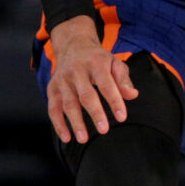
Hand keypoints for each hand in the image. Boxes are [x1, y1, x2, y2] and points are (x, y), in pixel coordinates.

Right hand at [46, 16, 137, 143]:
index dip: (115, 101)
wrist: (74, 46)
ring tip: (84, 139)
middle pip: (86, 95)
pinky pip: (53, 108)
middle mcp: (77, 71)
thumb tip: (133, 95)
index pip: (107, 85)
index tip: (122, 117)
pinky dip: (58, 124)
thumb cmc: (99, 60)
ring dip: (75, 123)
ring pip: (68, 103)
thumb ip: (123, 80)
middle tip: (104, 130)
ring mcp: (62, 80)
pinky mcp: (51, 88)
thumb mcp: (115, 63)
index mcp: (96, 63)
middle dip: (95, 113)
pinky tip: (66, 137)